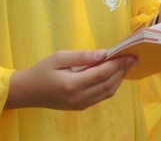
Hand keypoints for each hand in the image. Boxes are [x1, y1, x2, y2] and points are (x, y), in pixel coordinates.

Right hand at [6, 50, 134, 109]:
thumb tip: (104, 54)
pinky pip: (101, 97)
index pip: (103, 73)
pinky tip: (114, 75)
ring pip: (107, 93)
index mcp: (72, 84)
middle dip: (122, 70)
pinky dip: (111, 86)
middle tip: (132, 58)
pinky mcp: (80, 107)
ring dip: (119, 79)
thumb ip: (82, 56)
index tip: (129, 54)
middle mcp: (79, 98)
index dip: (118, 63)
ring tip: (126, 65)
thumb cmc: (41, 71)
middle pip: (108, 84)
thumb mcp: (59, 57)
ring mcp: (81, 105)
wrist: (27, 92)